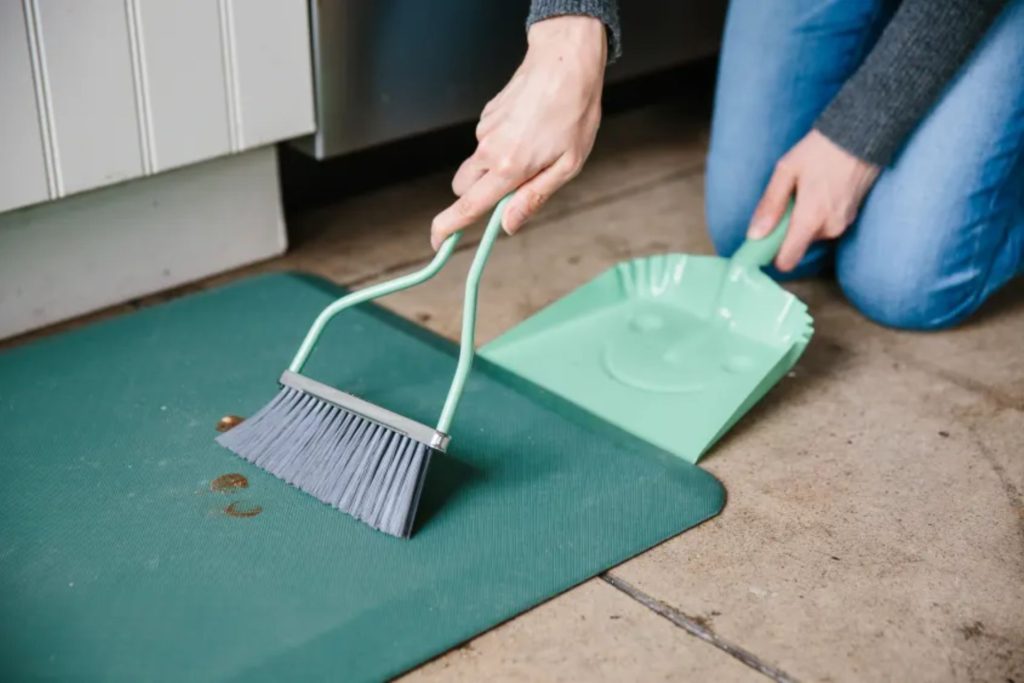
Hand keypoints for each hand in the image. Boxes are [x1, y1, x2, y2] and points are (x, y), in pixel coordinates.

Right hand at [430, 16, 606, 248]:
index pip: (468, 206)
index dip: (448, 227)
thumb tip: (508, 225)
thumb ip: (534, 197)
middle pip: (464, 188)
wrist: (566, 61)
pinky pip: (488, 142)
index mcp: (508, 167)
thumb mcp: (568, 166)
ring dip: (497, 168)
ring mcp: (485, 130)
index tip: (437, 243)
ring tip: (536, 148)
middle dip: (478, 196)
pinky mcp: (487, 115)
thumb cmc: (574, 113)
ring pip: (479, 164)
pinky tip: (530, 129)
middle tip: (513, 190)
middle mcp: (489, 149)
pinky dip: (503, 145)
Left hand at [748, 130, 880, 270]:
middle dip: (787, 230)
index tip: (764, 240)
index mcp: (810, 220)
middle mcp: (829, 229)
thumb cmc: (820, 150)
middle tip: (788, 201)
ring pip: (811, 235)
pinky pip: (825, 226)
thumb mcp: (786, 171)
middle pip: (797, 245)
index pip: (787, 261)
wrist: (862, 134)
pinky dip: (817, 215)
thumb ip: (770, 205)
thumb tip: (755, 235)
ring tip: (806, 192)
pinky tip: (819, 192)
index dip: (772, 255)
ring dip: (803, 220)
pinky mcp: (851, 217)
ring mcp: (843, 224)